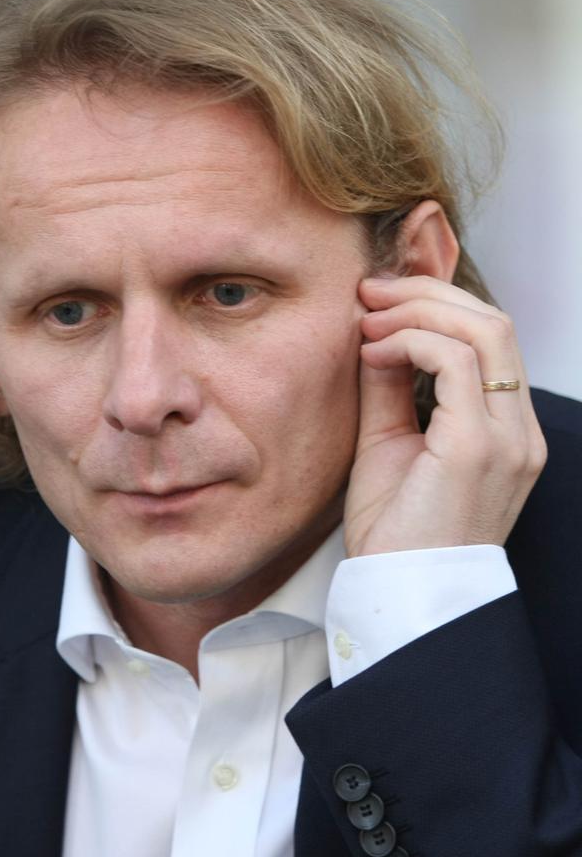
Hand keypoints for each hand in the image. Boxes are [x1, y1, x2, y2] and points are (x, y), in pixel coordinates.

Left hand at [343, 275, 547, 557]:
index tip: (378, 300)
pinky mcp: (479, 449)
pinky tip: (374, 352)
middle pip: (493, 321)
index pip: (491, 337)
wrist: (400, 595)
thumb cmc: (395, 530)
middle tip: (371, 292)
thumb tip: (377, 330)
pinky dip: (411, 342)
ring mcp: (506, 439)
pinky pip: (456, 363)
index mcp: (505, 429)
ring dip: (417, 311)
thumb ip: (391, 385)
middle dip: (427, 292)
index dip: (436, 303)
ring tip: (368, 319)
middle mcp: (519, 430)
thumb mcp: (390, 441)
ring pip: (484, 330)